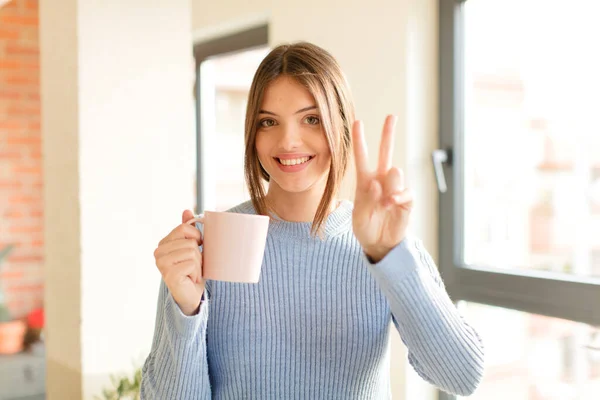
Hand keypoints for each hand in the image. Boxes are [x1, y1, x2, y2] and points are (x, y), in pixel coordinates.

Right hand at [154, 210, 204, 315]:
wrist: (192, 295)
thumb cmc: (193, 270)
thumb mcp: (193, 247)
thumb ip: (188, 230)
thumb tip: (186, 210)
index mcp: (163, 243)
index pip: (185, 228)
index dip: (197, 237)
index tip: (196, 249)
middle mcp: (158, 252)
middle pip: (190, 241)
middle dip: (199, 255)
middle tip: (193, 266)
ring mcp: (162, 264)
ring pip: (192, 252)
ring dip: (198, 265)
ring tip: (191, 273)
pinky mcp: (169, 274)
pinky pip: (192, 264)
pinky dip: (196, 273)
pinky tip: (190, 279)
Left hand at [352, 115, 413, 262]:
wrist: (379, 244)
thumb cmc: (366, 227)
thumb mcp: (360, 214)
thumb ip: (369, 197)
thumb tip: (380, 181)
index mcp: (366, 181)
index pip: (362, 156)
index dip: (359, 140)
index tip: (356, 122)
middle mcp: (382, 180)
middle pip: (385, 152)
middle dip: (388, 134)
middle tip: (391, 116)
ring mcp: (395, 189)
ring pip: (395, 173)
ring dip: (390, 184)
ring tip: (384, 201)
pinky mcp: (406, 200)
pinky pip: (406, 192)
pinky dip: (398, 197)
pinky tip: (392, 203)